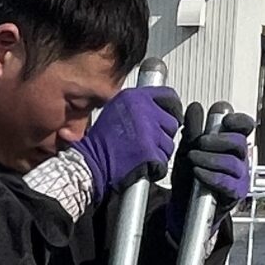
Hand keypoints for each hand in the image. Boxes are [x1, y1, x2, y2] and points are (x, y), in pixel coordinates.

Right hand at [75, 85, 180, 200]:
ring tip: (141, 154)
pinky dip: (155, 167)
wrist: (91, 162)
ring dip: (159, 152)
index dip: (172, 109)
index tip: (171, 116)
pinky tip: (141, 164)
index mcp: (135, 97)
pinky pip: (163, 161)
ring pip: (169, 144)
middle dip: (163, 135)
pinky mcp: (150, 151)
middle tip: (148, 142)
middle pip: (172, 123)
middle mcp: (143, 110)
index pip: (168, 97)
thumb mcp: (116, 110)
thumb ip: (138, 106)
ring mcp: (148, 131)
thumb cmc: (100, 141)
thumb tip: (157, 109)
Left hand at [172, 105, 253, 213]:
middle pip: (239, 142)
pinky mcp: (235, 193)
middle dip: (219, 140)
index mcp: (230, 143)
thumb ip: (192, 130)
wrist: (181, 208)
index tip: (225, 120)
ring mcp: (239, 176)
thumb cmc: (187, 177)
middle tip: (200, 142)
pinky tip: (197, 172)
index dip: (239, 120)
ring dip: (211, 158)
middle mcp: (239, 158)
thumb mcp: (186, 150)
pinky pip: (227, 182)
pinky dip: (210, 176)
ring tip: (193, 158)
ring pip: (233, 162)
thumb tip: (196, 107)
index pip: (245, 126)